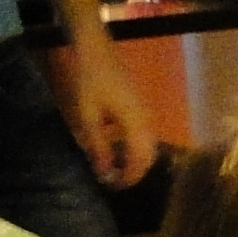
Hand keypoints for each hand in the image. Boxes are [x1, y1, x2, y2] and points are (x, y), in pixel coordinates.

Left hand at [45, 35, 161, 188]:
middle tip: (115, 181)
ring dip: (136, 161)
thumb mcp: (88, 117)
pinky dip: (135, 148)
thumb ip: (98, 147)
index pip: (140, 161)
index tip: (113, 186)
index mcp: (136, 125)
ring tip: (116, 168)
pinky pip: (145, 136)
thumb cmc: (90, 81)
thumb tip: (104, 174)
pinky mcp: (140, 108)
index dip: (129, 178)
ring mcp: (146, 114)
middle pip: (149, 156)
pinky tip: (118, 148)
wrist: (96, 50)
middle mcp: (147, 121)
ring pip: (149, 147)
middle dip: (134, 172)